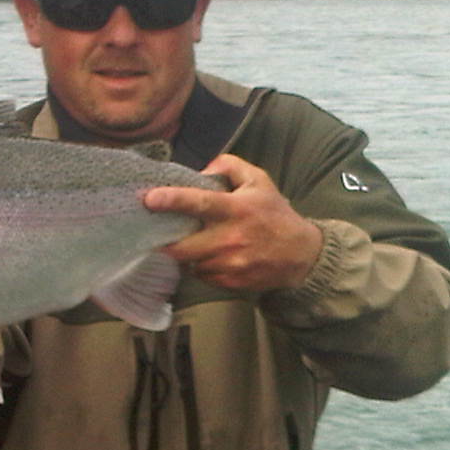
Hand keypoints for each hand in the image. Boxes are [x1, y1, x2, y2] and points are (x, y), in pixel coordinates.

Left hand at [144, 153, 323, 292]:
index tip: (148, 199)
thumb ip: (230, 166)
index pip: (198, 203)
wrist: (300, 254)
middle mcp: (231, 238)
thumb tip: (200, 170)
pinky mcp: (231, 282)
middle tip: (158, 235)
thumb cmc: (274, 214)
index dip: (171, 201)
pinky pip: (202, 276)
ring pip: (190, 263)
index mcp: (235, 209)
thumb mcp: (258, 181)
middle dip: (165, 242)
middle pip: (182, 247)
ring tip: (193, 244)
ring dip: (186, 255)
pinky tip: (211, 257)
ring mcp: (230, 264)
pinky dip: (201, 267)